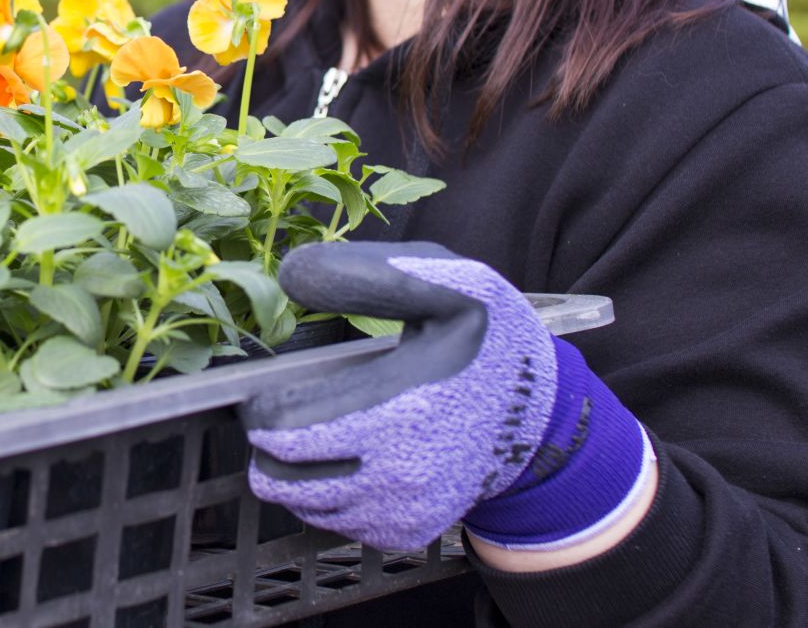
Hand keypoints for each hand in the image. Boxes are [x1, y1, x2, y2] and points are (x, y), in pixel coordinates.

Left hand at [241, 242, 652, 553]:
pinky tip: (350, 458)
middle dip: (269, 442)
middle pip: (279, 477)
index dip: (263, 406)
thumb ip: (373, 275)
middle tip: (285, 411)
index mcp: (401, 408)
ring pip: (301, 504)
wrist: (544, 419)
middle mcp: (399, 473)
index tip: (272, 389)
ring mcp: (401, 510)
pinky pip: (333, 522)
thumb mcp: (452, 282)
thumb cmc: (491, 343)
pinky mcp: (405, 533)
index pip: (286, 428)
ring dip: (294, 471)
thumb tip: (291, 276)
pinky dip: (326, 494)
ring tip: (318, 432)